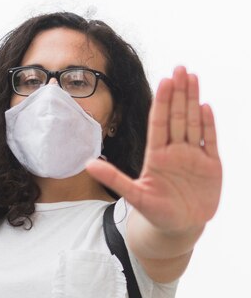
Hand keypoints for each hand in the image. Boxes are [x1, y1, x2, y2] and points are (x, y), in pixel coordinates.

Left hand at [86, 66, 222, 235]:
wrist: (179, 229)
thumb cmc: (155, 213)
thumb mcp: (134, 195)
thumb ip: (113, 178)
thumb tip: (87, 164)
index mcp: (157, 156)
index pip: (159, 123)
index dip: (162, 102)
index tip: (164, 81)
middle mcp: (175, 151)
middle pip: (177, 117)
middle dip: (179, 93)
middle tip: (180, 68)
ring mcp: (193, 157)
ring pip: (193, 123)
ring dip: (194, 101)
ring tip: (193, 77)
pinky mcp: (211, 166)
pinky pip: (209, 140)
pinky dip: (208, 125)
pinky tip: (205, 107)